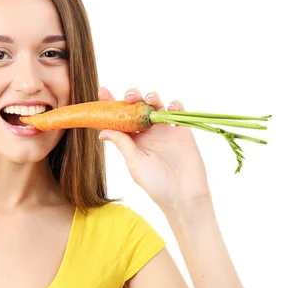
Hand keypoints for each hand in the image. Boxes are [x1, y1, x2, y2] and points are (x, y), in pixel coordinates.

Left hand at [98, 86, 211, 214]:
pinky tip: (170, 106)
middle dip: (133, 97)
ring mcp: (166, 131)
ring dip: (152, 97)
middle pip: (138, 107)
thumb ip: (123, 144)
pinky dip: (175, 105)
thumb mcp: (135, 164)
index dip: (111, 104)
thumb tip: (102, 130)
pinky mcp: (183, 132)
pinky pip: (179, 112)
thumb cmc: (156, 185)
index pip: (120, 118)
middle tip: (130, 98)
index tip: (103, 91)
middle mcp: (148, 133)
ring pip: (158, 105)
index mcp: (133, 141)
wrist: (184, 196)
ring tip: (149, 100)